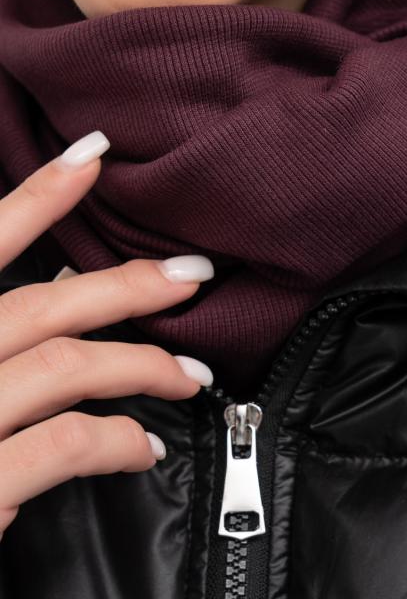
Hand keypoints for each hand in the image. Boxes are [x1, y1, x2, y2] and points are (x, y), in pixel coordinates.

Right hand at [0, 131, 213, 539]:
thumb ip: (0, 335)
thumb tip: (50, 304)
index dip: (38, 196)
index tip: (92, 156)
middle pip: (43, 304)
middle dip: (127, 286)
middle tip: (191, 276)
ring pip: (66, 366)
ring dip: (142, 365)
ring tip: (189, 375)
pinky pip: (66, 444)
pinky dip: (116, 441)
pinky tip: (143, 447)